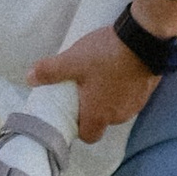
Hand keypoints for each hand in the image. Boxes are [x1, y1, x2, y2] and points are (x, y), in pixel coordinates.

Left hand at [29, 23, 162, 145]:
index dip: (79, 126)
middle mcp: (119, 116)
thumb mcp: (72, 61)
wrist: (144, 40)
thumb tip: (29, 78)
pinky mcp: (147, 91)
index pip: (88, 136)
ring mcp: (136, 104)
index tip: (72, 110)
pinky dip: (123, 88)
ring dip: (109, 97)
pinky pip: (131, 96)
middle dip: (93, 108)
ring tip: (100, 75)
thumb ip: (50, 71)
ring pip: (117, 108)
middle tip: (83, 87)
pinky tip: (118, 70)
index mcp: (99, 115)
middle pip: (102, 121)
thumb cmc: (106, 55)